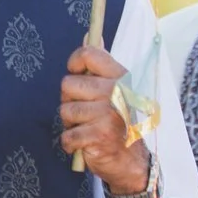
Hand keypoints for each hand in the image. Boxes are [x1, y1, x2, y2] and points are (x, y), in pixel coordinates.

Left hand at [60, 45, 149, 195]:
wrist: (132, 161)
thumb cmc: (120, 123)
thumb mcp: (117, 89)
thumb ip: (101, 63)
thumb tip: (91, 35)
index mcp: (121, 78)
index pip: (88, 54)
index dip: (75, 64)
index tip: (77, 75)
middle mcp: (117, 92)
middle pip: (68, 84)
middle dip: (71, 101)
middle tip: (87, 113)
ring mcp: (109, 114)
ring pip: (65, 110)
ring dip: (72, 124)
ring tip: (89, 129)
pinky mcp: (99, 136)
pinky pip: (67, 135)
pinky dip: (71, 144)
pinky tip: (86, 144)